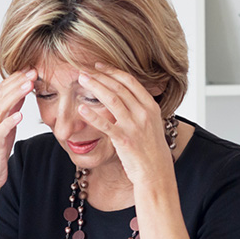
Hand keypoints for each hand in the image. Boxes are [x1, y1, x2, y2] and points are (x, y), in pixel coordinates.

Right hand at [0, 69, 36, 194]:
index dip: (18, 77)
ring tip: (29, 85)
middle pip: (3, 93)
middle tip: (34, 71)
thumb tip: (23, 90)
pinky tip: (20, 114)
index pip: (4, 88)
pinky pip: (1, 129)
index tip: (32, 67)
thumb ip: (12, 107)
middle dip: (19, 81)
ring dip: (16, 95)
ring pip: (2, 107)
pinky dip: (10, 121)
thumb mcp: (7, 124)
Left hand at [76, 64, 172, 187]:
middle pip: (119, 87)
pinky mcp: (125, 141)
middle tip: (84, 70)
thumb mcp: (151, 123)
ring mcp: (135, 126)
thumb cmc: (151, 148)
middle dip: (100, 76)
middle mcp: (144, 113)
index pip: (130, 81)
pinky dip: (93, 116)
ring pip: (112, 100)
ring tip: (81, 80)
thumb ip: (138, 107)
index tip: (99, 65)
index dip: (113, 71)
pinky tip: (81, 108)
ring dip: (95, 87)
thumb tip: (123, 93)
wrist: (157, 173)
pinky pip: (106, 125)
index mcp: (151, 106)